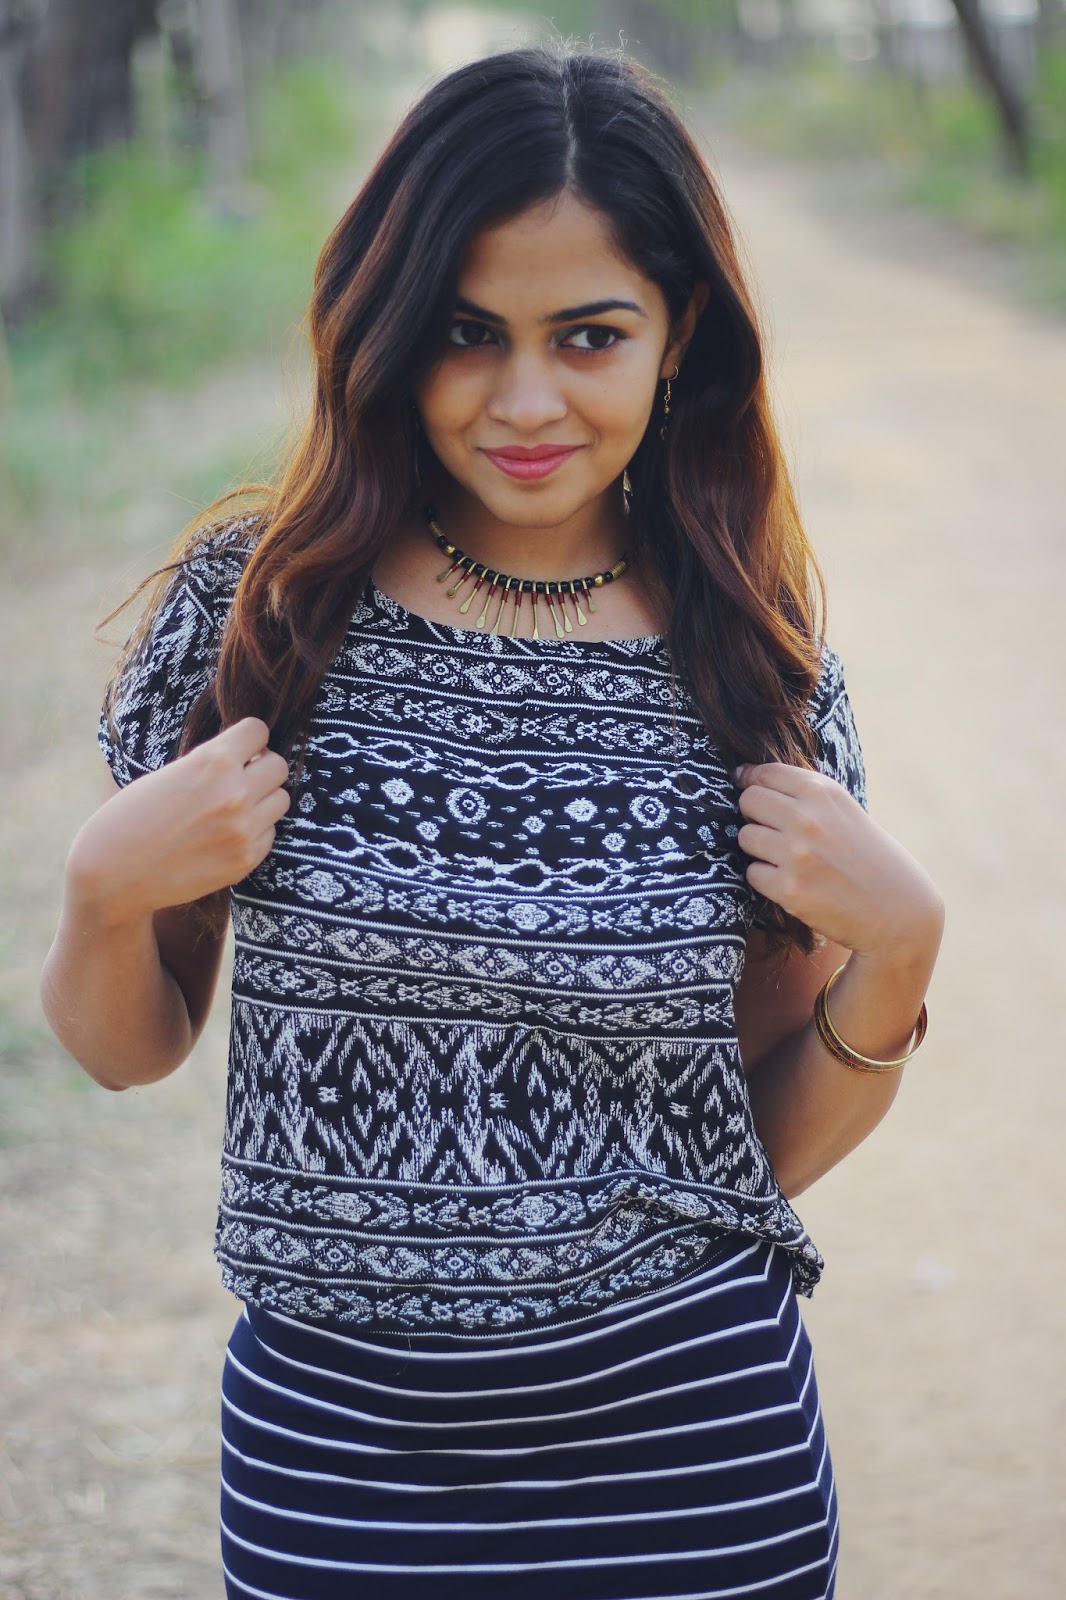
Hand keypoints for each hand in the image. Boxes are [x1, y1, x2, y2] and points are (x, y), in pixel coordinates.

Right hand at [68, 718, 291, 922]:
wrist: (113, 874)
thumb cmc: (130, 818)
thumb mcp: (169, 774)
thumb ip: (210, 763)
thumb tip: (248, 753)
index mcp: (213, 761)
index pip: (259, 731)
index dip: (248, 740)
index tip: (240, 749)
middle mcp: (235, 793)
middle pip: (279, 766)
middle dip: (261, 768)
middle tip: (240, 779)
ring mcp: (244, 830)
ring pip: (281, 800)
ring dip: (263, 800)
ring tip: (233, 808)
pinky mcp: (245, 860)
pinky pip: (270, 833)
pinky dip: (256, 832)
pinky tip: (226, 836)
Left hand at [734, 762, 942, 959]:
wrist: (898, 910)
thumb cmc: (868, 856)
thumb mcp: (844, 810)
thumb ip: (805, 794)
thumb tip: (748, 777)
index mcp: (823, 792)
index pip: (765, 773)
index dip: (751, 781)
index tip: (749, 789)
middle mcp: (807, 818)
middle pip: (749, 801)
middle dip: (754, 814)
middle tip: (773, 830)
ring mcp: (796, 854)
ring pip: (746, 837)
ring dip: (759, 849)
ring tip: (786, 859)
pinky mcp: (788, 889)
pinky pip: (753, 873)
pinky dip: (766, 879)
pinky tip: (792, 883)